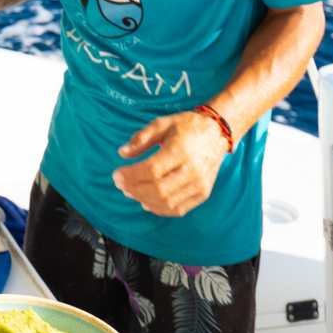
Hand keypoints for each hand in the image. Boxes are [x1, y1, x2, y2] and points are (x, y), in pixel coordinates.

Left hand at [112, 111, 227, 217]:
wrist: (216, 133)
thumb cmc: (187, 126)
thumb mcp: (162, 123)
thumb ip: (141, 138)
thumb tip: (122, 153)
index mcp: (180, 150)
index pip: (151, 170)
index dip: (131, 175)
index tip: (116, 174)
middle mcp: (192, 170)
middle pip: (158, 189)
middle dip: (134, 189)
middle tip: (120, 184)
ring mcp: (200, 185)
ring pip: (167, 202)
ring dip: (144, 200)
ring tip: (130, 192)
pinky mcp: (203, 194)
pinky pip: (178, 209)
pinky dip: (159, 209)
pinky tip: (146, 202)